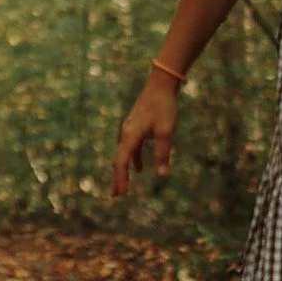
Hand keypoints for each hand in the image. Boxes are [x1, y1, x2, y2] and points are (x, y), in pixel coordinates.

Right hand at [112, 72, 180, 196]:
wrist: (160, 84)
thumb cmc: (164, 107)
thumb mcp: (166, 132)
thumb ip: (162, 154)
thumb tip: (161, 175)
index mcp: (130, 136)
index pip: (122, 162)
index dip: (121, 179)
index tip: (120, 194)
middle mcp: (126, 133)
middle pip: (119, 160)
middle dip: (118, 178)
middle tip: (115, 196)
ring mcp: (130, 129)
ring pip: (124, 154)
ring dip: (124, 170)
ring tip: (123, 186)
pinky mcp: (136, 126)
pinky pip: (131, 147)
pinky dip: (133, 159)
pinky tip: (140, 167)